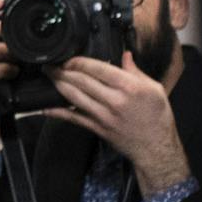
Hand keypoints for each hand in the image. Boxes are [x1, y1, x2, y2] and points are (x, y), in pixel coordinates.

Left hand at [43, 53, 191, 193]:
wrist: (155, 147)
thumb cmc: (157, 116)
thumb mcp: (154, 89)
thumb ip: (136, 71)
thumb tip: (125, 55)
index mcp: (129, 87)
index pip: (98, 69)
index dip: (79, 62)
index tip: (68, 57)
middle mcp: (114, 100)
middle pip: (82, 81)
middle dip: (63, 70)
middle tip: (50, 64)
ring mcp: (103, 116)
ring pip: (74, 97)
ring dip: (58, 85)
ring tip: (48, 76)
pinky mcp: (96, 128)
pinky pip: (73, 118)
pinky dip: (57, 112)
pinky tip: (44, 107)